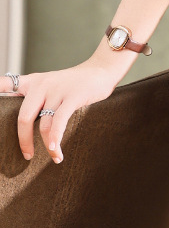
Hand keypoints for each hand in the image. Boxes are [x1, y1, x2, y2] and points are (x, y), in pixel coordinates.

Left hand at [2, 61, 118, 163]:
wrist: (100, 70)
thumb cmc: (74, 83)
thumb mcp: (49, 84)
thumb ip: (35, 98)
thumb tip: (25, 122)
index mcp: (32, 82)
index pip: (4, 84)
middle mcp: (40, 85)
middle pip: (23, 117)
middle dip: (23, 140)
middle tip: (27, 155)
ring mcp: (56, 91)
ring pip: (43, 124)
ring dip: (46, 145)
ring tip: (54, 157)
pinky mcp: (72, 97)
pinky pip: (59, 122)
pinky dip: (56, 139)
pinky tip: (57, 151)